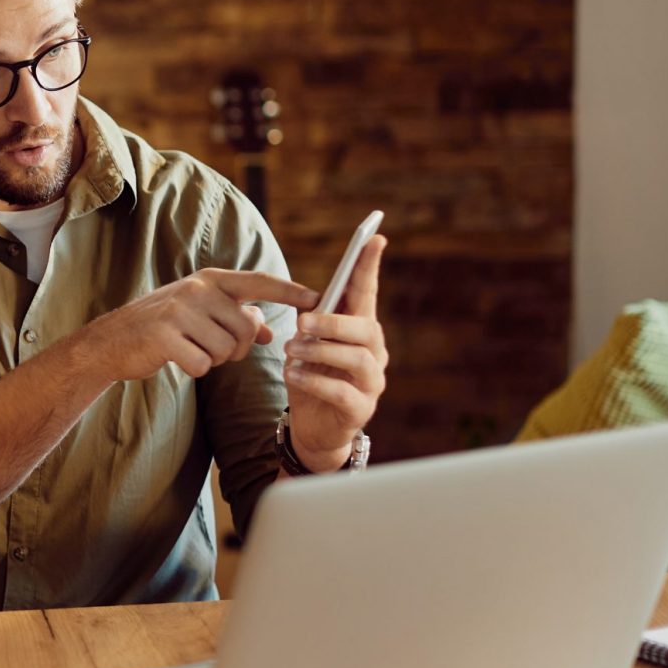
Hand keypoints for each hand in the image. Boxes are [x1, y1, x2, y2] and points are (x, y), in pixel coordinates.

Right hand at [71, 270, 316, 382]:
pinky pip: (203, 364)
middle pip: (245, 329)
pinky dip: (195, 369)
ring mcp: (179, 311)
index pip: (259, 282)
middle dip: (236, 348)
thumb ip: (235, 319)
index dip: (290, 291)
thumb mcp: (200, 315)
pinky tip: (177, 359)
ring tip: (191, 350)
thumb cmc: (162, 328)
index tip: (319, 298)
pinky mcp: (165, 336)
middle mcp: (197, 289)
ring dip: (213, 359)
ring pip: (226, 349)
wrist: (111, 341)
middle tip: (215, 349)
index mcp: (209, 280)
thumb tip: (269, 331)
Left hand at [285, 235, 387, 471]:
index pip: (367, 294)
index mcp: (360, 330)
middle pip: (365, 328)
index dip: (370, 267)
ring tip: (292, 351)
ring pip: (357, 358)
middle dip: (333, 322)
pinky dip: (314, 381)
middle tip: (301, 322)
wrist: (313, 429)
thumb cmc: (312, 379)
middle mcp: (374, 353)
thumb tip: (307, 304)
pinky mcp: (361, 409)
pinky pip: (342, 392)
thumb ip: (312, 322)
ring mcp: (372, 382)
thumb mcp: (307, 345)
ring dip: (321, 351)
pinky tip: (294, 375)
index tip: (374, 238)